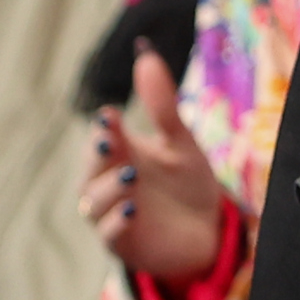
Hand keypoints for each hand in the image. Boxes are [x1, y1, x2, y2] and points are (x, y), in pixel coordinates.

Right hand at [78, 45, 227, 279]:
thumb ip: (162, 105)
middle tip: (111, 139)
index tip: (110, 115)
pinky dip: (116, 223)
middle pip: (90, 167)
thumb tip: (146, 55)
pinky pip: (110, 235)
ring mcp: (112, 214)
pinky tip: (132, 211)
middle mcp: (109, 183)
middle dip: (99, 154)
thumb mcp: (180, 142)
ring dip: (109, 187)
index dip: (104, 126)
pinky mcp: (123, 243)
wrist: (209, 231)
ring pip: (93, 201)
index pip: (102, 136)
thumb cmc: (187, 183)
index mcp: (121, 154)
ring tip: (130, 175)